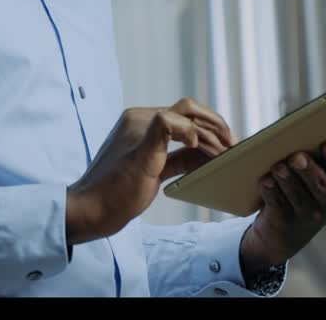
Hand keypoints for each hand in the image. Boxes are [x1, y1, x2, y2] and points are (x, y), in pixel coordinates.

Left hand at [66, 97, 235, 244]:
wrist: (91, 214)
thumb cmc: (112, 189)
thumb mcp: (141, 160)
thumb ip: (162, 132)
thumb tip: (189, 124)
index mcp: (141, 119)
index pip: (184, 111)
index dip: (208, 125)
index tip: (223, 146)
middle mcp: (145, 126)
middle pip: (188, 119)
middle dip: (212, 131)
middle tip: (234, 147)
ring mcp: (148, 145)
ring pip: (186, 137)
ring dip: (207, 144)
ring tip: (227, 156)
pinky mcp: (150, 162)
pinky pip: (179, 155)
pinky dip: (195, 158)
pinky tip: (210, 165)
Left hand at [239, 139, 325, 277]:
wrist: (287, 228)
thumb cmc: (306, 184)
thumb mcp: (318, 171)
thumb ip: (315, 152)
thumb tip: (299, 130)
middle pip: (322, 186)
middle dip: (309, 170)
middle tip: (297, 157)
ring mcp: (310, 216)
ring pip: (298, 196)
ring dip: (288, 180)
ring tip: (279, 166)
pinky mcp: (286, 221)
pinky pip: (278, 204)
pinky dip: (271, 191)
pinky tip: (266, 180)